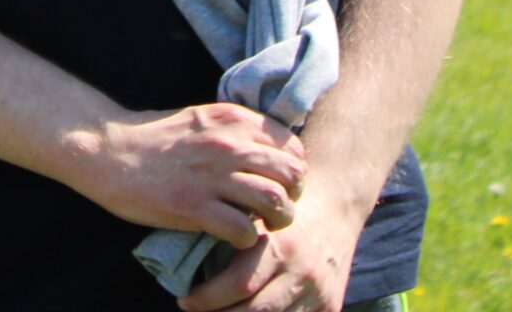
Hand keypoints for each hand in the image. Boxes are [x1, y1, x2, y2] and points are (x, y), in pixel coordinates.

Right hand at [67, 103, 306, 249]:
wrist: (106, 150)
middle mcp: (226, 143)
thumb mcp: (200, 120)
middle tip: (275, 207)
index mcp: (230, 118)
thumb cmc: (154, 140)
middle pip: (292, 174)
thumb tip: (270, 155)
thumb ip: (235, 132)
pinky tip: (234, 236)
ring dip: (277, 220)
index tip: (278, 182)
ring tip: (262, 225)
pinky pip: (244, 230)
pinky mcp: (193, 205)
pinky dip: (247, 239)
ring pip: (276, 201)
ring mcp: (210, 174)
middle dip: (292, 196)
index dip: (293, 169)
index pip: (292, 146)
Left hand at [177, 174, 364, 311]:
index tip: (185, 300)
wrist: (334, 209)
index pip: (238, 285)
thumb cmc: (278, 211)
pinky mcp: (331, 307)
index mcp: (279, 247)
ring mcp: (319, 294)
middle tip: (195, 311)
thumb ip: (227, 236)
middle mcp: (301, 273)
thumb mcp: (254, 215)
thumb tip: (177, 258)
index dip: (207, 300)